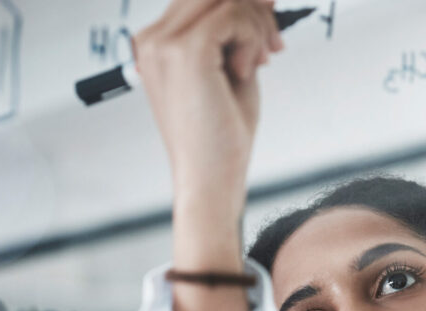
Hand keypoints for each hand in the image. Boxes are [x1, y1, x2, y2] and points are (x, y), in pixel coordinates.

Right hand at [134, 0, 281, 217]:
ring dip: (257, 26)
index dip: (239, 3)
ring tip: (258, 61)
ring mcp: (164, 45)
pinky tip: (245, 70)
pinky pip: (233, 15)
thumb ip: (234, 32)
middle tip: (272, 40)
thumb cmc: (219, 137)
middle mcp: (153, 41)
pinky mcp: (185, 52)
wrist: (210, 178)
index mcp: (156, 46)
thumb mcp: (228, 68)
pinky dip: (252, 38)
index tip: (268, 13)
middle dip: (253, 8)